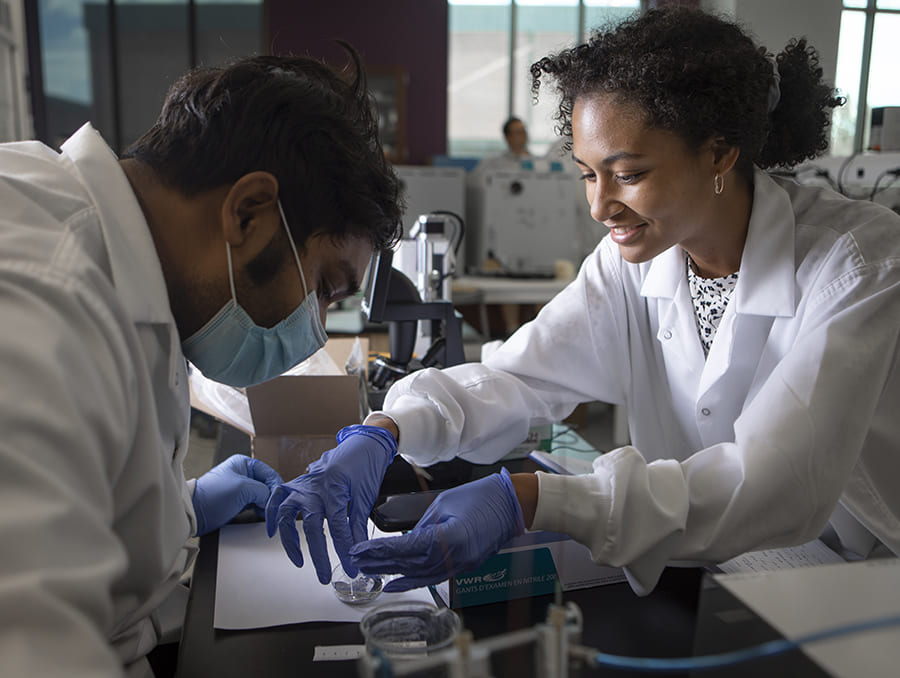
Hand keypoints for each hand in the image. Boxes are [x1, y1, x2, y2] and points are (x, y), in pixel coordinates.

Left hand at [192, 454, 282, 535]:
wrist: (193, 514)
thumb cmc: (213, 496)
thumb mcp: (242, 488)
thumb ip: (262, 490)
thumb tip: (271, 498)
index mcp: (243, 463)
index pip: (268, 472)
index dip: (275, 485)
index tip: (279, 498)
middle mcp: (243, 474)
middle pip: (266, 484)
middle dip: (271, 496)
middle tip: (272, 507)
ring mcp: (240, 489)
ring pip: (262, 495)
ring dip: (266, 504)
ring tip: (266, 512)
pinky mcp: (238, 502)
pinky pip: (255, 504)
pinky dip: (259, 509)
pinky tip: (260, 514)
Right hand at [264, 425, 396, 583]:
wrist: (360, 443)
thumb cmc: (364, 465)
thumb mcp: (365, 495)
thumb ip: (358, 523)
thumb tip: (358, 549)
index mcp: (334, 489)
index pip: (337, 527)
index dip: (344, 550)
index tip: (350, 567)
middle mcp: (313, 487)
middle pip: (311, 526)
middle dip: (318, 555)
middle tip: (324, 576)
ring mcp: (301, 485)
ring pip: (287, 515)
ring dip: (290, 540)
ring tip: (299, 561)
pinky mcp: (295, 484)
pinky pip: (277, 501)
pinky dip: (272, 517)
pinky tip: (274, 533)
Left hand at [349, 468, 524, 591]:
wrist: (512, 503)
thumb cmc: (482, 496)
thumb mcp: (444, 504)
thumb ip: (422, 526)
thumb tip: (403, 541)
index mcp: (449, 538)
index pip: (405, 549)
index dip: (380, 551)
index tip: (360, 551)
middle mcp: (454, 557)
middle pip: (409, 564)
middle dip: (381, 563)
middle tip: (357, 562)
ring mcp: (461, 564)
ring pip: (420, 574)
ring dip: (394, 574)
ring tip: (370, 572)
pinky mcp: (464, 565)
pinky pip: (434, 576)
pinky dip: (414, 580)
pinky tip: (397, 582)